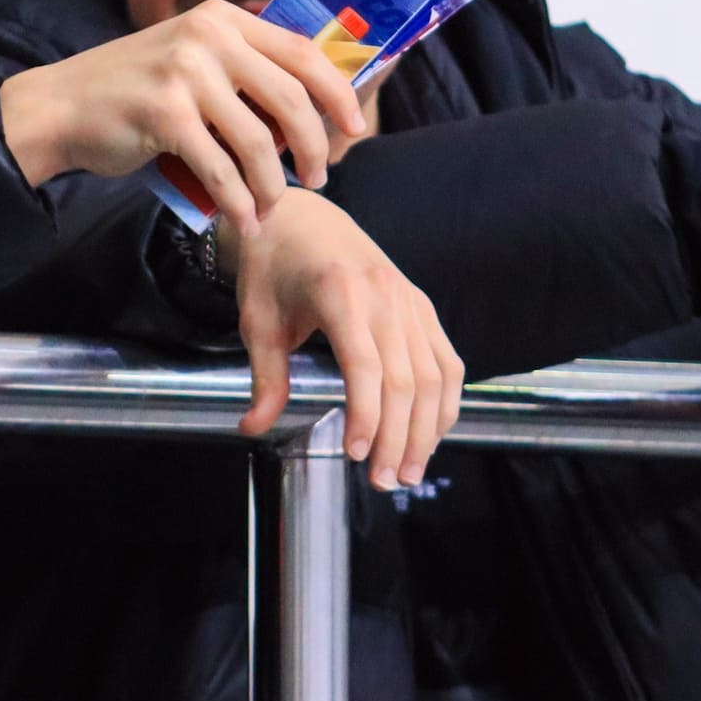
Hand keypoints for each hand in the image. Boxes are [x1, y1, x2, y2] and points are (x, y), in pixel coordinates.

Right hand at [0, 0, 363, 233]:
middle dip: (314, 146)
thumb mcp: (188, 60)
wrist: (58, 107)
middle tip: (318, 177)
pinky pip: (221, 168)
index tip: (353, 129)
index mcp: (221, 19)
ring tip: (272, 206)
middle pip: (291, 97)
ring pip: (258, 141)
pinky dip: (239, 202)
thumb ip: (238, 69)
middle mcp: (206, 36)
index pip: (302, 52)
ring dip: (274, 184)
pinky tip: (244, 221)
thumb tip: (310, 110)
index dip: (337, 93)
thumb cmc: (131, 93)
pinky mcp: (163, 112)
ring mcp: (184, 72)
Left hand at [229, 189, 463, 490]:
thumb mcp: (258, 320)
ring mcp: (411, 301)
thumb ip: (264, 377)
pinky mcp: (422, 306)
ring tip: (407, 471)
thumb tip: (252, 428)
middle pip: (407, 381)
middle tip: (383, 481)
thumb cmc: (273, 269)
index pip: (365, 367)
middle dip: (398, 438)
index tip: (356, 455)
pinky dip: (444, 403)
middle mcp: (386, 297)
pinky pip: (447, 362)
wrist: (299, 219)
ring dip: (426, 431)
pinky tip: (429, 435)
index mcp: (340, 294)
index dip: (366, 416)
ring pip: (435, 378)